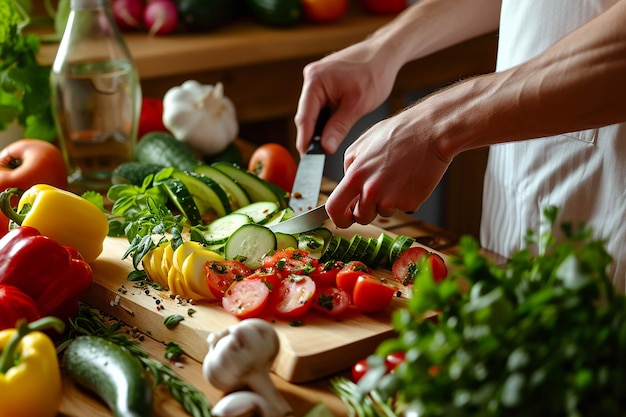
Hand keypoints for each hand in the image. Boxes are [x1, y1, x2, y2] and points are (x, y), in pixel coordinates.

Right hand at [294, 40, 400, 154]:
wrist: (385, 53)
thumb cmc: (375, 74)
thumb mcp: (357, 105)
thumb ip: (338, 127)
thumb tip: (325, 148)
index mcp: (315, 80)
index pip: (304, 116)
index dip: (305, 140)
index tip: (306, 158)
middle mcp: (311, 77)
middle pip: (306, 114)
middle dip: (311, 136)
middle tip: (316, 158)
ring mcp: (316, 78)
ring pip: (312, 110)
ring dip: (317, 128)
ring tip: (323, 147)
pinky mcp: (323, 81)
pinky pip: (318, 104)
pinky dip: (324, 118)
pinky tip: (330, 130)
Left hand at [325, 106, 451, 227]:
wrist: (431, 132)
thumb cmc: (399, 133)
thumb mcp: (362, 143)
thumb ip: (350, 167)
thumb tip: (347, 186)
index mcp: (355, 175)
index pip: (334, 208)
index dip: (337, 218)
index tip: (342, 218)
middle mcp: (371, 191)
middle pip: (360, 217)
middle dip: (365, 211)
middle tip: (376, 195)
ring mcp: (392, 200)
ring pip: (382, 213)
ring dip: (386, 202)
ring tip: (396, 177)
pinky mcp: (411, 203)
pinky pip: (402, 208)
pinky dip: (404, 198)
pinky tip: (409, 179)